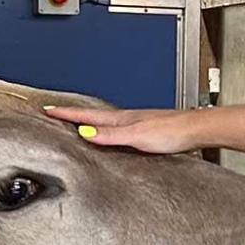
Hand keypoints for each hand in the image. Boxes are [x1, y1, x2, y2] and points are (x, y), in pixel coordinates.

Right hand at [41, 105, 199, 153]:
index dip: (66, 113)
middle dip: (73, 115)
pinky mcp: (146, 131)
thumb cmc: (172, 131)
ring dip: (89, 121)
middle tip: (55, 113)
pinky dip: (106, 129)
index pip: (87, 116)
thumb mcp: (136, 136)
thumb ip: (111, 135)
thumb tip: (85, 134)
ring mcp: (137, 123)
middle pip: (93, 116)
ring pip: (105, 121)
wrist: (196, 130)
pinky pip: (118, 128)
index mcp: (121, 119)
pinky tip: (110, 134)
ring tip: (76, 123)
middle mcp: (127, 118)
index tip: (47, 109)